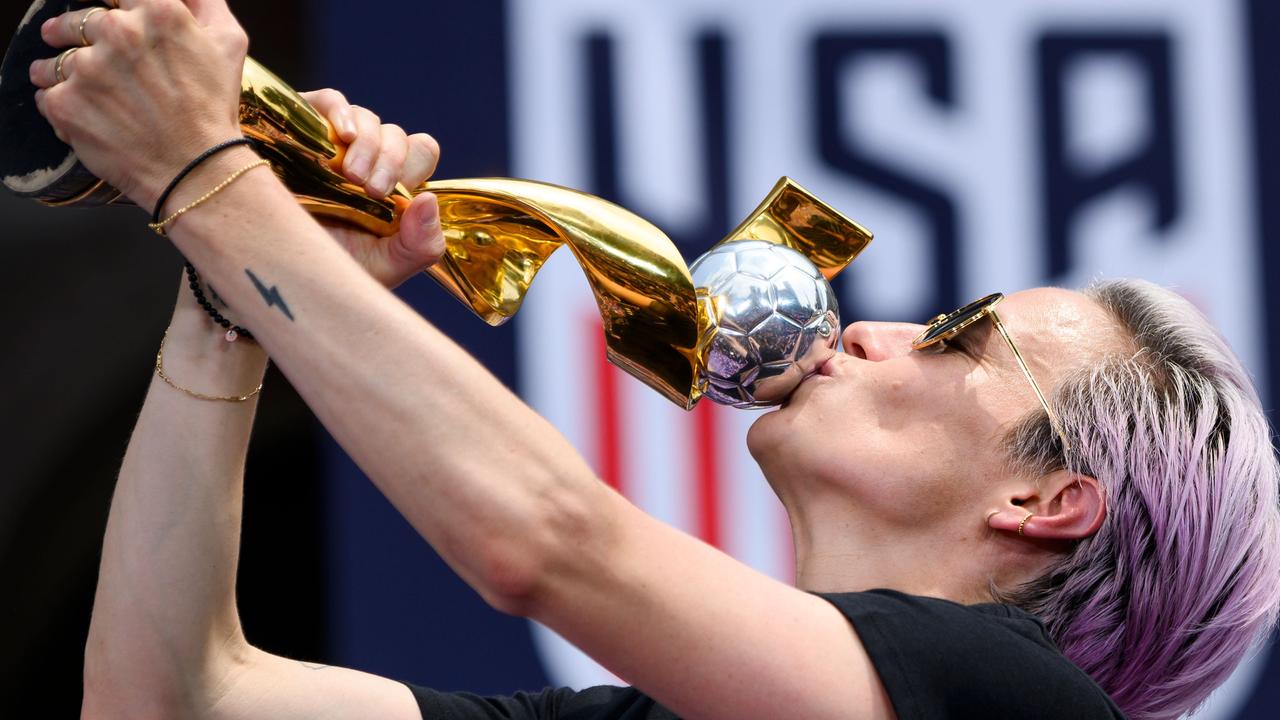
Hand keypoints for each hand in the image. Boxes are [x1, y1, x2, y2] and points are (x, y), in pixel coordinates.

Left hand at [30, 0, 248, 209]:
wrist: (197, 170)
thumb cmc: (215, 109)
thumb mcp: (230, 43)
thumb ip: (204, 2)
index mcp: (157, 12)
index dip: (115, 9)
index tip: (111, 20)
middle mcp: (117, 32)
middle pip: (76, 21)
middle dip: (74, 34)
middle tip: (83, 53)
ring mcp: (87, 68)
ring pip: (55, 59)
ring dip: (60, 71)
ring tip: (82, 90)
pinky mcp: (65, 103)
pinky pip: (46, 95)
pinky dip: (60, 105)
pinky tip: (86, 117)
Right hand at [303, 89, 444, 288]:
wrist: (262, 262)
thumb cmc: (323, 267)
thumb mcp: (382, 268)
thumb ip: (421, 245)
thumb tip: (429, 199)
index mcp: (391, 189)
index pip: (421, 152)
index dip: (416, 164)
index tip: (394, 195)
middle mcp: (366, 160)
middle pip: (398, 136)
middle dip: (391, 161)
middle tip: (372, 190)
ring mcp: (334, 142)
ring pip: (369, 120)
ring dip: (369, 144)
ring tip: (349, 174)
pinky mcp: (301, 125)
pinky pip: (332, 102)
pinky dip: (342, 113)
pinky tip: (343, 135)